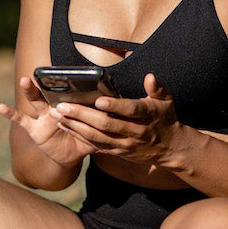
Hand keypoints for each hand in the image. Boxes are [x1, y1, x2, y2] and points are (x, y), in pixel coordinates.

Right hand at [0, 76, 97, 167]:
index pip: (71, 94)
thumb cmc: (85, 137)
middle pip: (52, 92)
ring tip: (25, 79)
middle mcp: (57, 107)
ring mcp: (43, 117)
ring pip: (36, 100)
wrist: (72, 154)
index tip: (72, 73)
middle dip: (48, 81)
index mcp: (72, 106)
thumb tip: (125, 114)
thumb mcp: (97, 130)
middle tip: (44, 69)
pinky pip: (21, 120)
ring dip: (30, 90)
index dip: (72, 86)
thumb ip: (106, 123)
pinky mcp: (35, 129)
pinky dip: (10, 113)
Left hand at [47, 73, 186, 167]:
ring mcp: (125, 144)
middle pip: (107, 124)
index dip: (115, 106)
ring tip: (58, 115)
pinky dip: (79, 136)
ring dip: (75, 126)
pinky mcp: (117, 151)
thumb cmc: (165, 118)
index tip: (99, 101)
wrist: (169, 148)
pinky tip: (65, 126)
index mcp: (147, 115)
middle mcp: (135, 131)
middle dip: (82, 115)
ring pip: (97, 137)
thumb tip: (150, 76)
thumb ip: (157, 88)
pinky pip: (96, 146)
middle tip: (63, 106)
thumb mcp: (166, 100)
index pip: (130, 110)